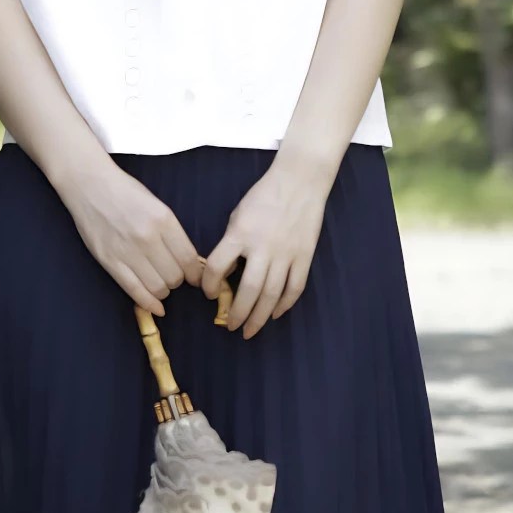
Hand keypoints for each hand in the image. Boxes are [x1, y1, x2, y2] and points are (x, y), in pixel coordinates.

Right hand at [61, 160, 202, 316]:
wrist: (89, 185)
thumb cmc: (126, 192)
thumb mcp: (158, 205)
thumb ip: (173, 233)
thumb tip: (190, 261)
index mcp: (164, 220)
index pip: (189, 259)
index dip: (196, 274)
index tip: (196, 277)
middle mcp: (147, 237)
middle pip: (175, 276)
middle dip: (178, 280)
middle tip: (174, 276)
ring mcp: (127, 251)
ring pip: (158, 287)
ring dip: (164, 290)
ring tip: (161, 284)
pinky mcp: (109, 261)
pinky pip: (134, 290)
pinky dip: (149, 303)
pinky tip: (157, 307)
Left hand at [200, 160, 328, 337]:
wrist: (299, 182)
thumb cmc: (264, 197)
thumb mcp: (238, 216)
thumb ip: (231, 243)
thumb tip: (226, 271)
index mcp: (240, 234)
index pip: (218, 267)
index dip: (209, 285)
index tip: (208, 293)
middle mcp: (262, 248)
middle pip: (248, 290)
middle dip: (237, 314)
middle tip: (230, 327)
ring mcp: (286, 254)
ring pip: (271, 295)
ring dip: (259, 317)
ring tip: (250, 330)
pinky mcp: (304, 257)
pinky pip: (294, 287)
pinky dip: (285, 304)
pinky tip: (275, 314)